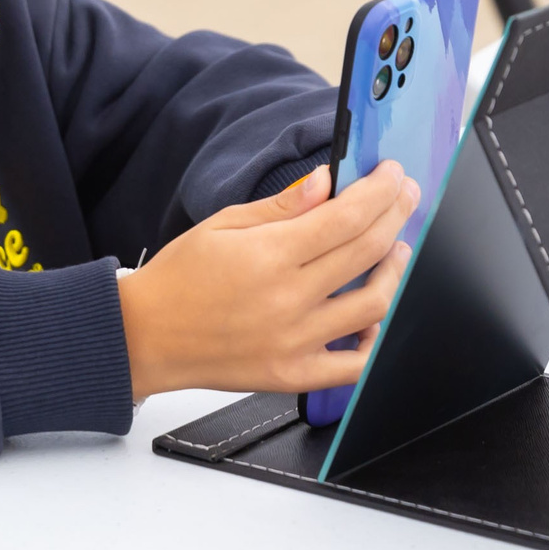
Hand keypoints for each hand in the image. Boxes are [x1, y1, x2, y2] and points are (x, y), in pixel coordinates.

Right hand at [118, 164, 418, 401]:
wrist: (145, 337)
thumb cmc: (178, 279)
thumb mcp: (222, 225)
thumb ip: (282, 206)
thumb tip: (326, 183)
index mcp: (269, 255)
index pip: (347, 216)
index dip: (380, 190)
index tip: (392, 176)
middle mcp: (288, 298)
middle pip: (368, 250)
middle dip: (396, 215)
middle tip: (403, 197)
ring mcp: (295, 340)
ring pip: (375, 304)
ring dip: (395, 270)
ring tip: (395, 250)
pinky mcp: (294, 374)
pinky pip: (355, 365)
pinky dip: (375, 339)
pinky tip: (373, 315)